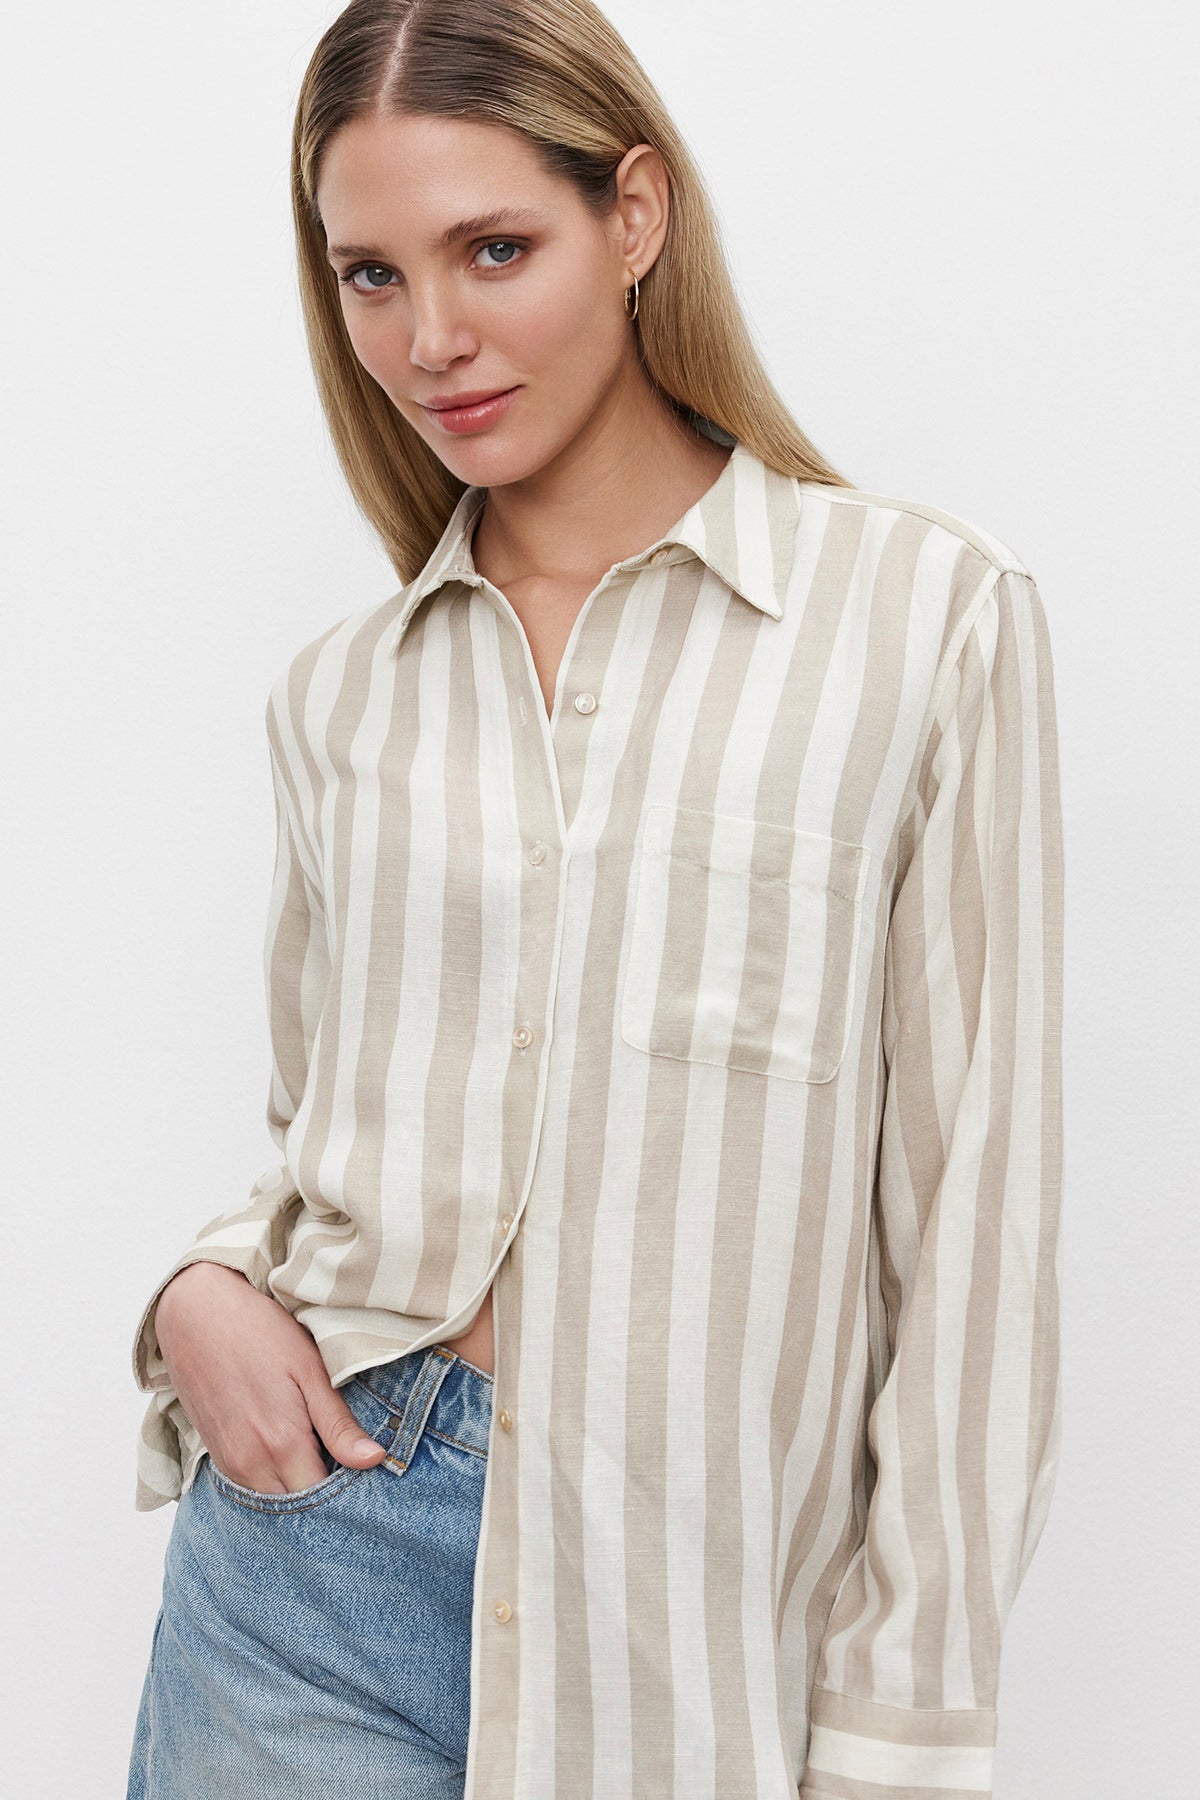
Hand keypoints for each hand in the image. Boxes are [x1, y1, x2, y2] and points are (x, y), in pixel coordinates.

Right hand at [154, 1261, 385, 1493]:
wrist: (196, 1314)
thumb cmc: (259, 1333)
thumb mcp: (310, 1370)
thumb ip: (339, 1424)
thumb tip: (375, 1460)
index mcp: (282, 1446)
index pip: (323, 1500)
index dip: (349, 1493)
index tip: (367, 1476)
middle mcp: (251, 1466)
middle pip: (297, 1509)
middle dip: (324, 1497)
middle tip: (347, 1465)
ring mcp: (229, 1464)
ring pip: (273, 1501)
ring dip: (298, 1489)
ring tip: (322, 1457)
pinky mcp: (216, 1457)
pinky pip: (252, 1489)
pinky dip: (275, 1481)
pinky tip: (291, 1453)